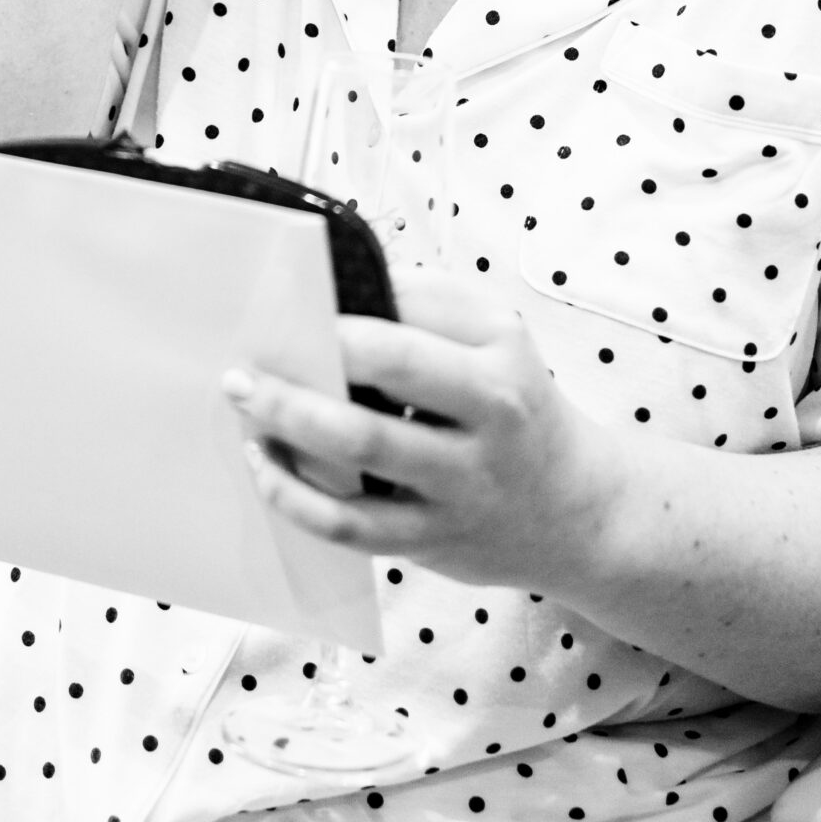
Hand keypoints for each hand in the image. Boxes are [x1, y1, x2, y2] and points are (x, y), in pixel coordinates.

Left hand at [224, 271, 622, 597]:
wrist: (577, 510)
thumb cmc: (517, 406)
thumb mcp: (498, 341)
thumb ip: (430, 304)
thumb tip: (341, 285)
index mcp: (499, 349)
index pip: (411, 303)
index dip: (343, 296)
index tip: (286, 294)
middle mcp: (489, 410)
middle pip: (388, 364)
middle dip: (310, 351)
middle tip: (249, 352)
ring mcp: (462, 479)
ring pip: (361, 443)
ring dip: (288, 418)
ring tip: (244, 402)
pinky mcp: (433, 536)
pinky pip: (350, 521)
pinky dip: (295, 495)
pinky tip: (265, 466)